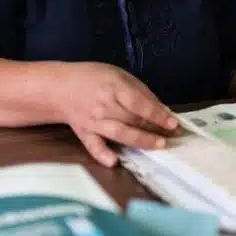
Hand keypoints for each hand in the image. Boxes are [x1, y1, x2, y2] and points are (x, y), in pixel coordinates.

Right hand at [57, 62, 179, 166]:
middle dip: (155, 128)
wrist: (60, 87)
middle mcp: (104, 105)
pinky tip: (114, 161)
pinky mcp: (85, 134)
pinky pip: (94, 146)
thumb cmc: (93, 78)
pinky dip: (103, 154)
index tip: (173, 122)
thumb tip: (160, 109)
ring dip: (140, 140)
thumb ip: (139, 91)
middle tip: (174, 136)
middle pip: (133, 119)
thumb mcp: (118, 74)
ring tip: (158, 145)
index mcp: (113, 87)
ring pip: (119, 133)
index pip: (139, 103)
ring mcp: (94, 121)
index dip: (157, 114)